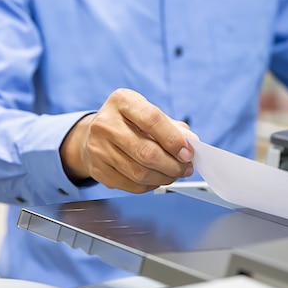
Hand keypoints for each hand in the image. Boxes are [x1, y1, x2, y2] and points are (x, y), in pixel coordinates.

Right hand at [60, 88, 197, 192]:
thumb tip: (191, 142)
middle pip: (146, 153)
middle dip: (173, 165)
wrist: (96, 134)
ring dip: (164, 178)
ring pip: (140, 173)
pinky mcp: (97, 169)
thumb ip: (172, 127)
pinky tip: (156, 178)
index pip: (152, 120)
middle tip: (185, 168)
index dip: (174, 140)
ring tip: (174, 174)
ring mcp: (98, 148)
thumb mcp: (149, 113)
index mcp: (122, 101)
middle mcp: (105, 123)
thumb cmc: (128, 122)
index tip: (188, 153)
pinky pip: (131, 185)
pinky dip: (150, 186)